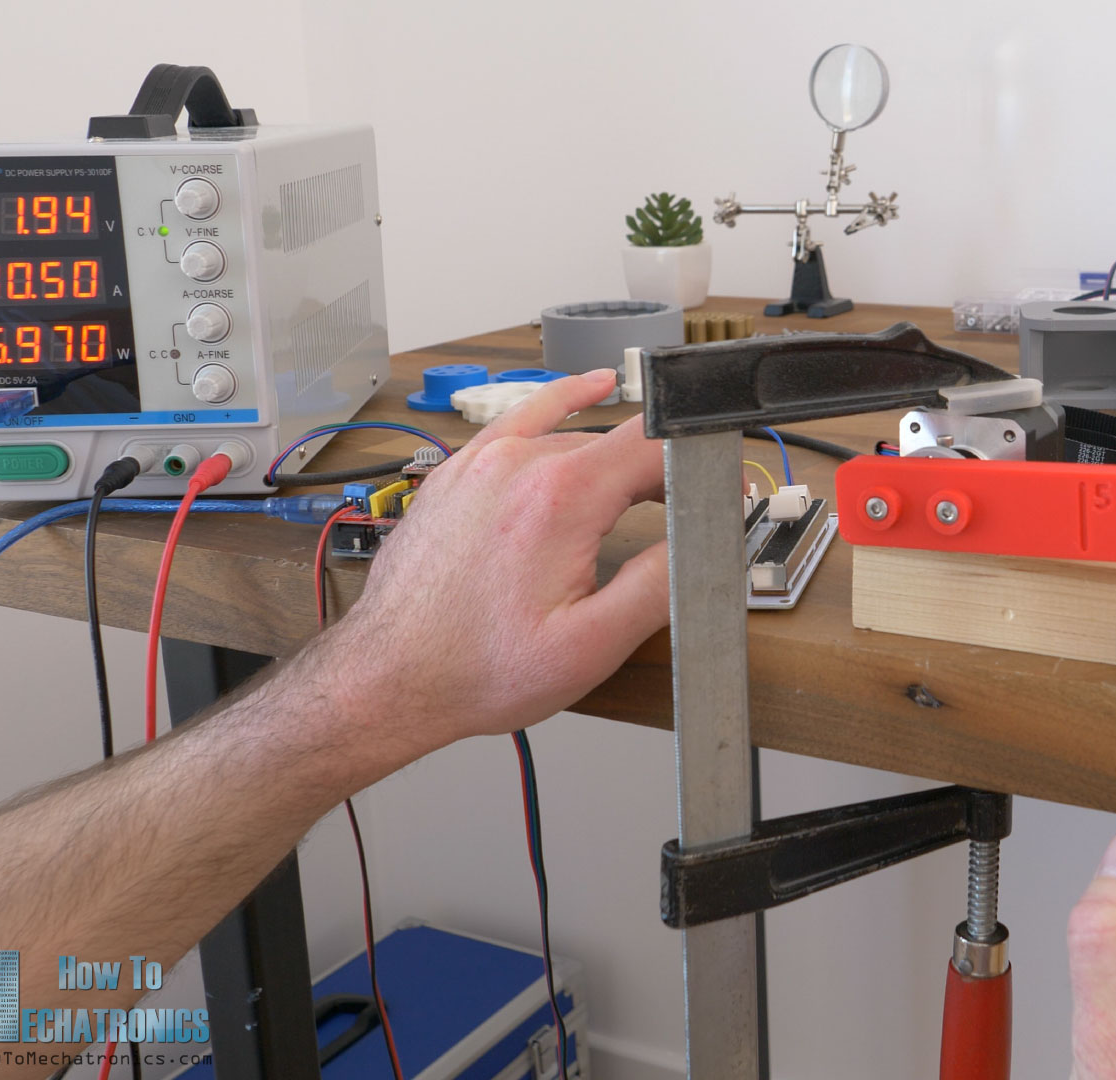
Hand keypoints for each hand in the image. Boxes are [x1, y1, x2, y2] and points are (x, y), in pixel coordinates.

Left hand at [330, 368, 668, 748]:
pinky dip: (563, 402)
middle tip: (683, 520)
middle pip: (619, 441)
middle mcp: (517, 465)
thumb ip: (658, 587)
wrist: (393, 676)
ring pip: (575, 438)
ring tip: (644, 495)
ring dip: (616, 461)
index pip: (656, 445)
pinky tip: (590, 390)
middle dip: (662, 474)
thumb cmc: (475, 668)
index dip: (703, 464)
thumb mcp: (590, 646)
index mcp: (558, 499)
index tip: (722, 489)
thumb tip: (699, 545)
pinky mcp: (460, 472)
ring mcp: (483, 463)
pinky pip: (523, 418)